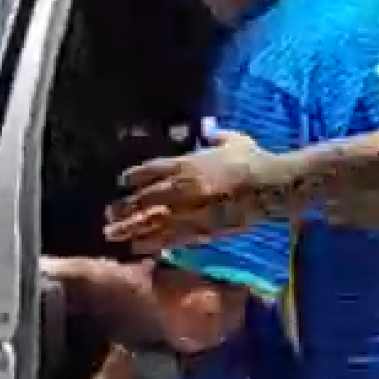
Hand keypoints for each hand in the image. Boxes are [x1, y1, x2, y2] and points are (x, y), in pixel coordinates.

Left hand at [103, 131, 276, 252]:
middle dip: (124, 207)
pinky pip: (171, 238)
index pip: (150, 170)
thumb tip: (211, 131)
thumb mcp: (235, 140)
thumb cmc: (254, 159)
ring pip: (152, 221)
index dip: (132, 177)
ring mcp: (190, 209)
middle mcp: (183, 186)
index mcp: (187, 163)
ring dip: (130, 228)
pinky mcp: (202, 229)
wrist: (271, 185)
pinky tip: (138, 247)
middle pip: (144, 199)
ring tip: (113, 235)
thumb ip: (218, 136)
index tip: (121, 182)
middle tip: (107, 215)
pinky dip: (152, 243)